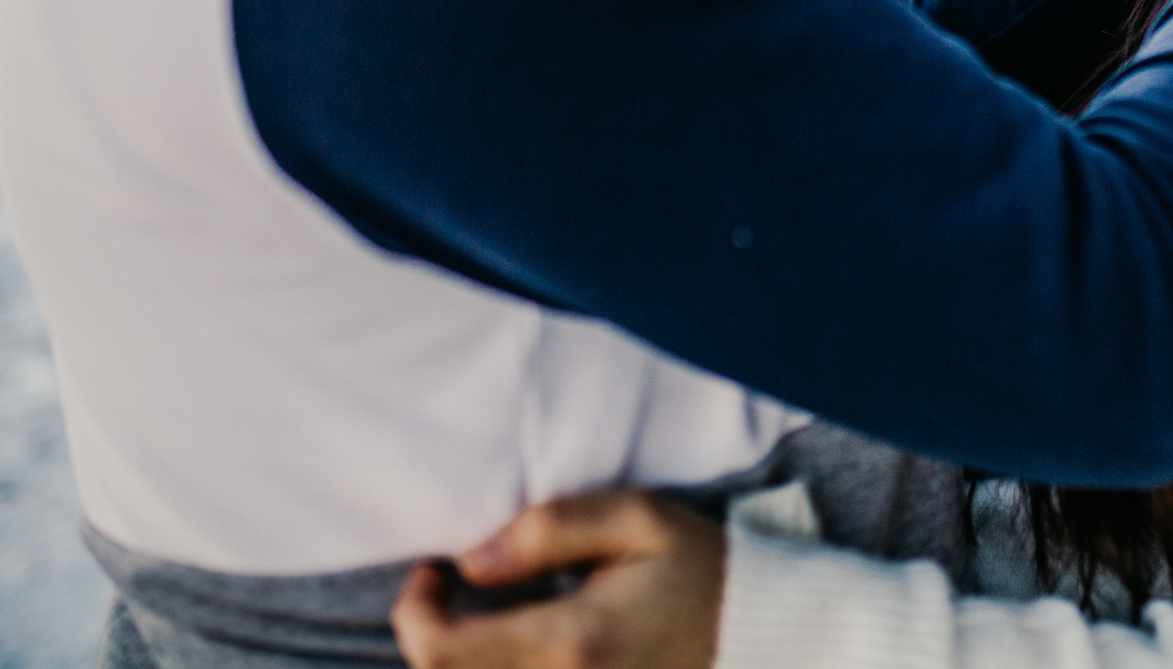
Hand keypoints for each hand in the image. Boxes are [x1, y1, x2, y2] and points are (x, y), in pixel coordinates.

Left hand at [393, 489, 725, 668]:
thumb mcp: (638, 519)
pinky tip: (511, 648)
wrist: (757, 632)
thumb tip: (471, 561)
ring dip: (459, 659)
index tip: (435, 570)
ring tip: (479, 620)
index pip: (440, 654)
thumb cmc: (699, 568)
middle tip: (453, 590)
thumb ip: (550, 529)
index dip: (415, 611)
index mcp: (571, 641)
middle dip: (428, 635)